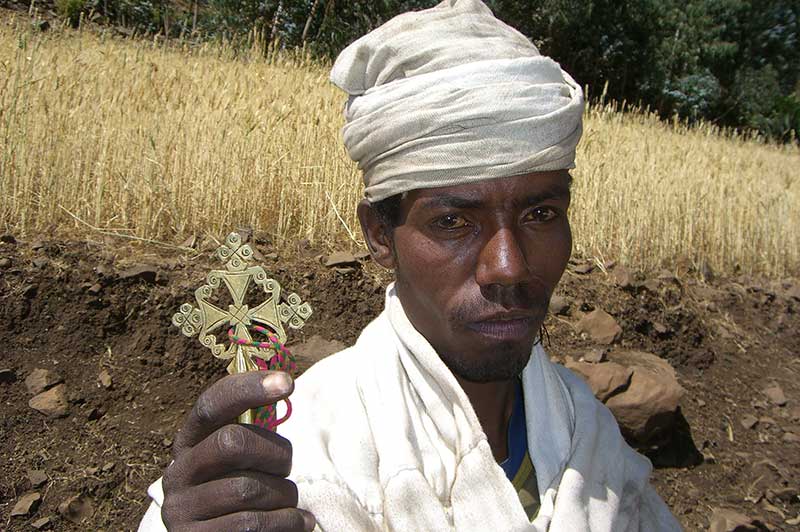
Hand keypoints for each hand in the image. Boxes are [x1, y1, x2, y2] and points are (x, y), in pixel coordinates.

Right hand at [161, 371, 315, 530]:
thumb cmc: (241, 493)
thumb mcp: (240, 460)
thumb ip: (252, 429)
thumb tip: (281, 383)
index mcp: (189, 443)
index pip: (211, 405)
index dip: (247, 389)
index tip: (287, 382)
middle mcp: (177, 474)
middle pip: (232, 442)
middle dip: (275, 453)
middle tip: (286, 468)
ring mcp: (180, 510)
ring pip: (249, 488)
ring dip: (284, 495)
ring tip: (288, 502)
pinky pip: (252, 524)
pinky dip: (287, 522)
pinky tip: (297, 522)